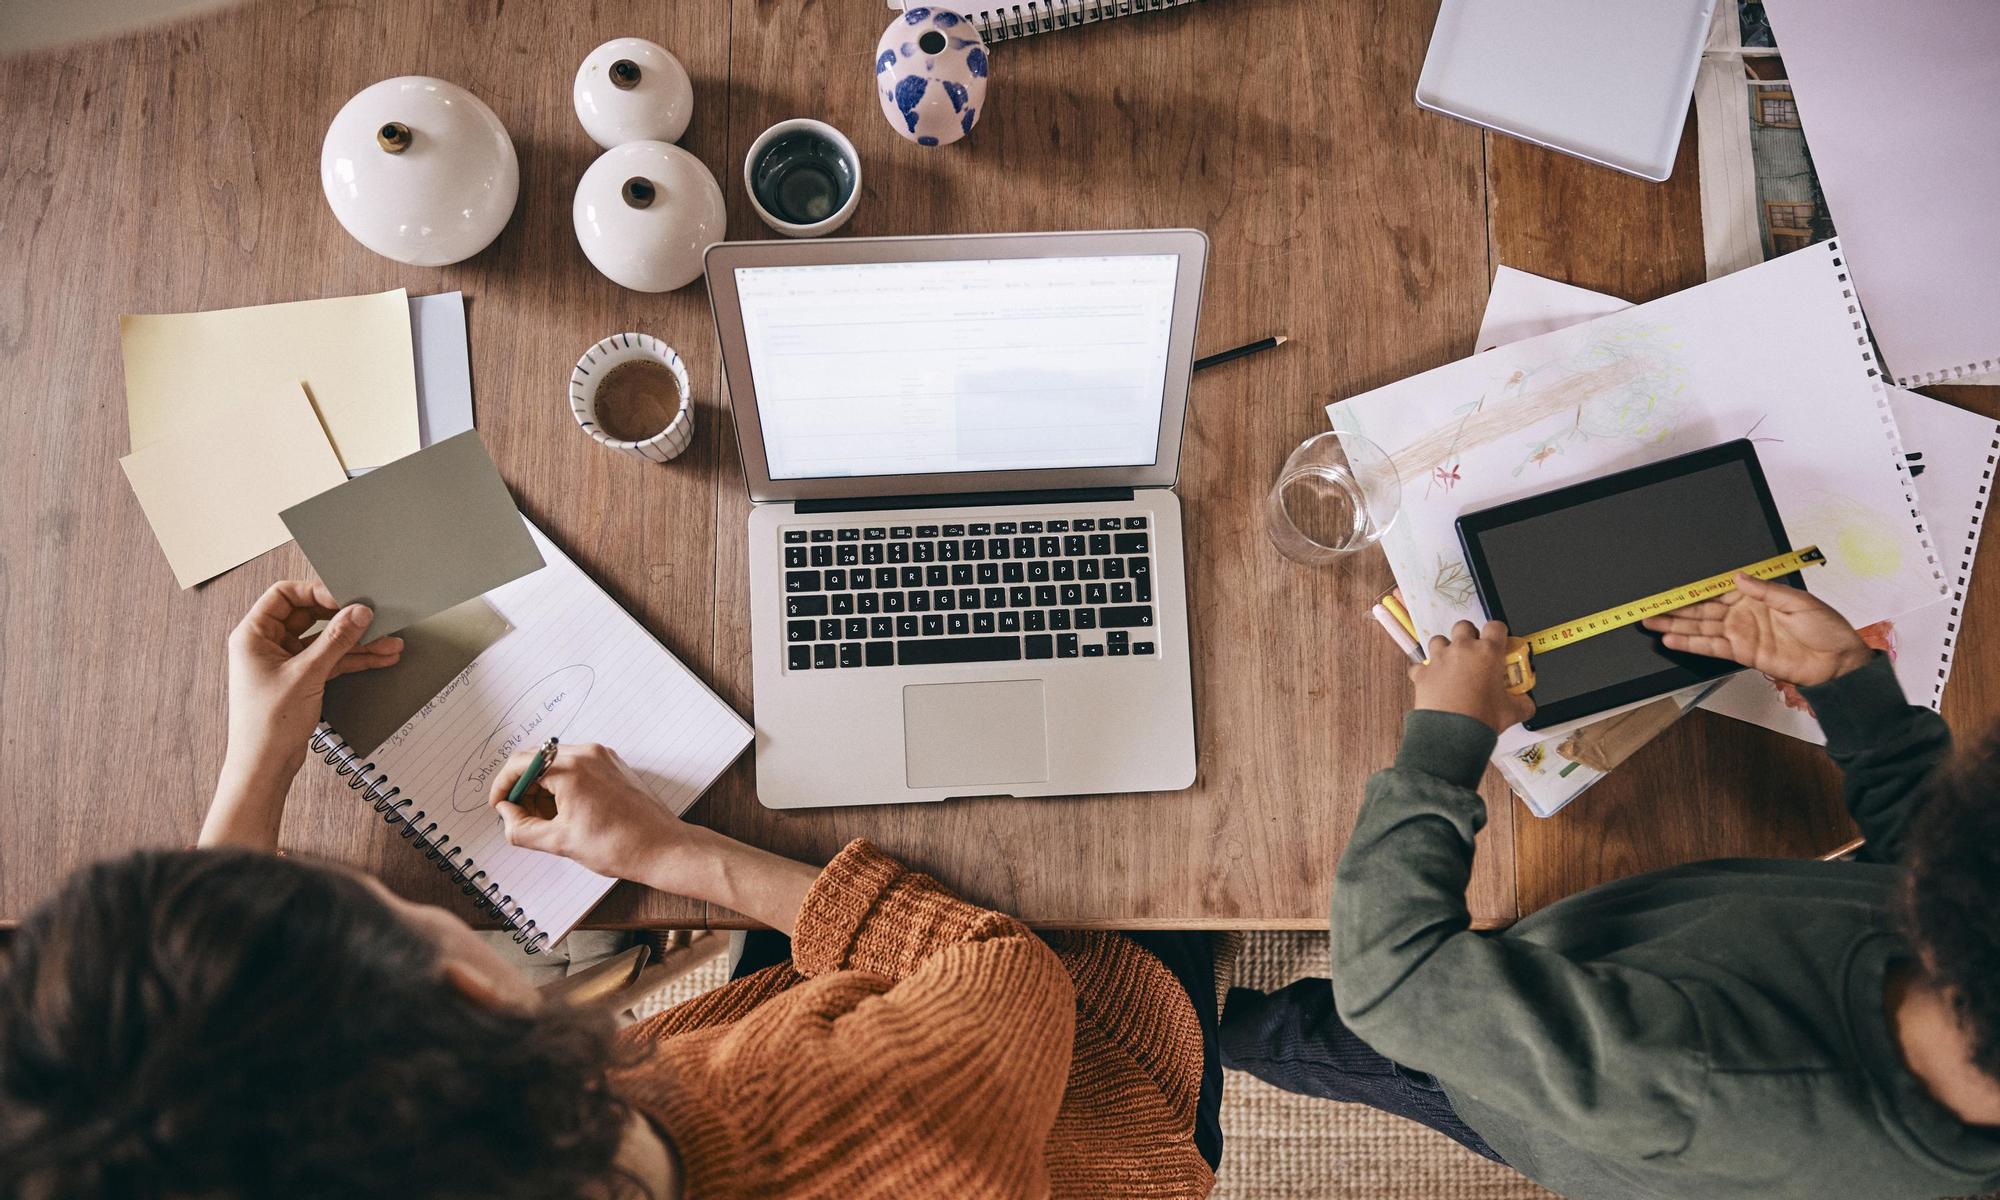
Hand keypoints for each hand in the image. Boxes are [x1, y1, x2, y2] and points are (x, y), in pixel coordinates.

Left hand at [224, 581, 402, 775]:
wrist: (264, 764)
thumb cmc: (267, 723)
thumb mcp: (307, 674)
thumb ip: (336, 640)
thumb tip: (359, 612)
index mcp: (253, 634)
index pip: (285, 594)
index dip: (316, 592)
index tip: (346, 599)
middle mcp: (267, 644)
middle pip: (310, 616)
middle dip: (344, 618)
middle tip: (372, 617)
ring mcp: (285, 661)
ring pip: (325, 640)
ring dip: (356, 642)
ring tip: (389, 642)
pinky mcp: (301, 678)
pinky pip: (330, 660)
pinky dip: (353, 659)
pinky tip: (379, 658)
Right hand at [488, 743, 701, 885]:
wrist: (661, 848)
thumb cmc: (618, 845)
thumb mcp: (559, 842)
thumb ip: (521, 828)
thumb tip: (506, 815)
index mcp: (571, 768)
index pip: (520, 764)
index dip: (503, 786)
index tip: (499, 806)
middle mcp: (588, 754)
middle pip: (537, 761)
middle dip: (524, 789)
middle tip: (521, 817)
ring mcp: (603, 757)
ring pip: (556, 764)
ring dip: (543, 788)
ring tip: (547, 820)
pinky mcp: (613, 765)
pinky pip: (577, 767)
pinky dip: (564, 785)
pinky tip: (567, 812)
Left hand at [1410, 620, 1535, 732]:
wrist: (1453, 732)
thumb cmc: (1482, 718)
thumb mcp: (1513, 711)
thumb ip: (1524, 703)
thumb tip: (1527, 704)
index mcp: (1488, 652)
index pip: (1495, 626)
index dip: (1498, 632)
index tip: (1498, 642)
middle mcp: (1462, 649)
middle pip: (1464, 626)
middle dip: (1468, 635)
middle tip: (1474, 652)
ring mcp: (1440, 659)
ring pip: (1438, 639)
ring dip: (1445, 648)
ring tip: (1451, 664)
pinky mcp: (1423, 673)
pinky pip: (1420, 666)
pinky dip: (1425, 672)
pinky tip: (1432, 682)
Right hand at [1640, 573, 1870, 686]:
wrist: (1837, 662)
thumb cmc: (1826, 629)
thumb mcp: (1799, 601)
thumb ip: (1765, 590)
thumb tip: (1737, 577)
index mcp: (1756, 596)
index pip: (1717, 590)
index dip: (1693, 590)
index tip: (1672, 589)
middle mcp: (1744, 614)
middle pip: (1702, 610)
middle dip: (1675, 609)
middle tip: (1649, 609)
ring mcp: (1741, 634)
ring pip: (1701, 628)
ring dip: (1676, 627)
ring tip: (1652, 623)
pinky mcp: (1742, 653)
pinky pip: (1711, 647)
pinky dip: (1691, 644)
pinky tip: (1673, 640)